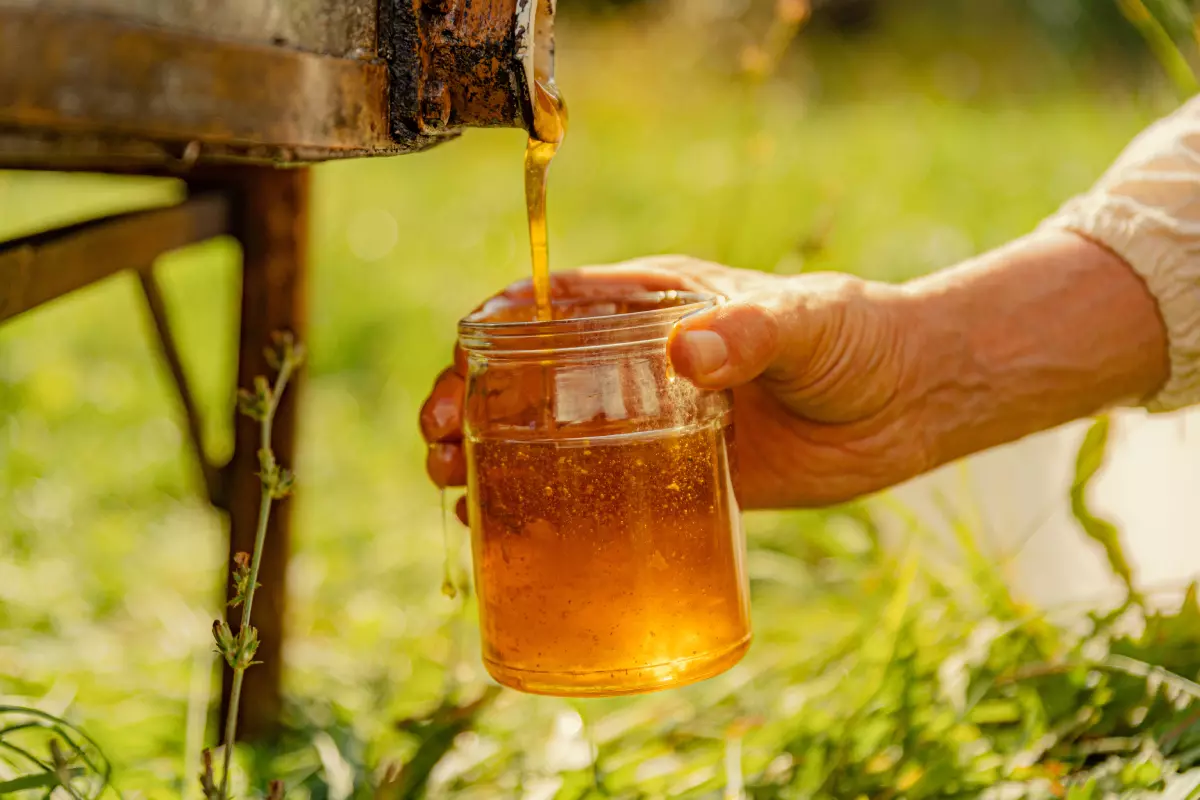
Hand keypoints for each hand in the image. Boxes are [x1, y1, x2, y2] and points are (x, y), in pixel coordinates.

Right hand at [420, 256, 936, 511]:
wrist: (907, 403)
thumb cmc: (858, 338)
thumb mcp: (808, 320)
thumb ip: (754, 330)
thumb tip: (688, 355)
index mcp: (653, 305)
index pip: (549, 309)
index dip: (488, 335)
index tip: (453, 372)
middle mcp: (636, 362)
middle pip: (527, 376)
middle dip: (469, 402)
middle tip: (437, 443)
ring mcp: (650, 421)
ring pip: (548, 435)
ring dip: (491, 457)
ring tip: (453, 489)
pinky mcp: (676, 475)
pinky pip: (597, 491)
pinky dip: (548, 508)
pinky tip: (509, 534)